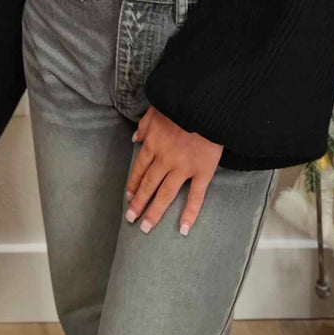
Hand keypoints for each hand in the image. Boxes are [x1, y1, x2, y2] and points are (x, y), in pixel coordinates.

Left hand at [124, 106, 221, 235]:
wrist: (205, 106)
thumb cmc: (179, 106)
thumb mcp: (155, 111)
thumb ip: (144, 126)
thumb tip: (135, 138)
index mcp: (152, 144)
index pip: (139, 169)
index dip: (133, 184)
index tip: (128, 197)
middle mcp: (164, 159)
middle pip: (149, 185)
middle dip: (139, 203)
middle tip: (131, 219)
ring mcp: (183, 168)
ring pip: (165, 194)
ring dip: (154, 212)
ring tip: (146, 227)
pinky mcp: (202, 172)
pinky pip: (195, 196)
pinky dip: (189, 213)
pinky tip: (183, 228)